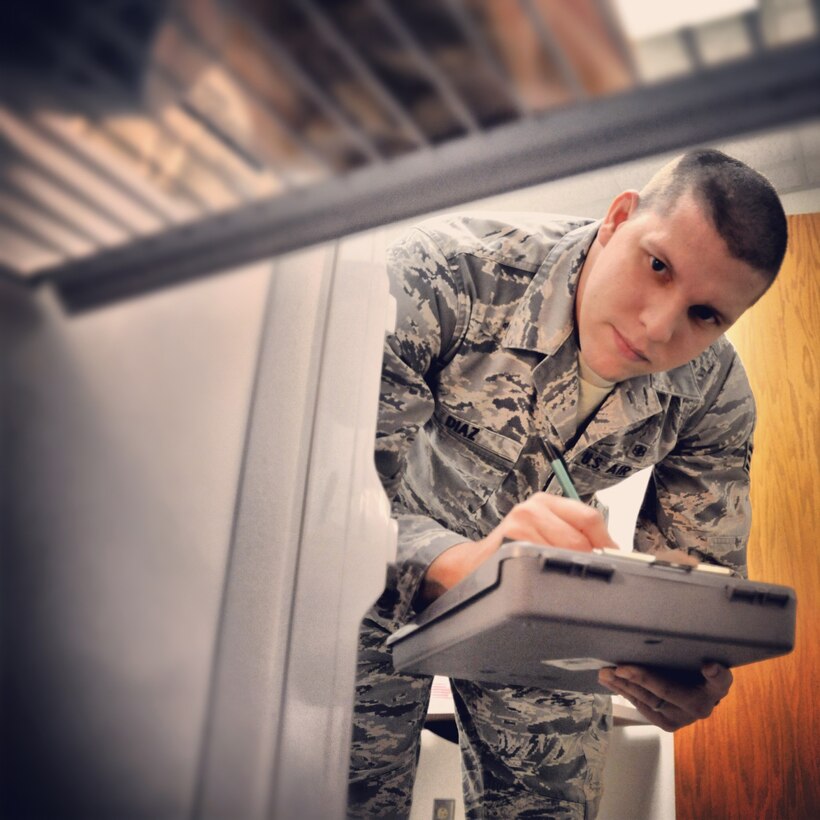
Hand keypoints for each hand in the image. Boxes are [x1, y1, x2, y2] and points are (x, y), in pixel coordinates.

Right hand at [418, 493, 616, 606]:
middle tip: (588, 577)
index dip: (606, 543)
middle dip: (589, 561)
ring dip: (570, 570)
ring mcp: (521, 522)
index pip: (589, 517)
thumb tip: (613, 552)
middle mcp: (533, 506)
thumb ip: (573, 535)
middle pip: (580, 537)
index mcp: (547, 501)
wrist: (472, 564)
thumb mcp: (543, 533)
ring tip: (562, 578)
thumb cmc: (513, 550)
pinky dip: (552, 574)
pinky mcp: (512, 541)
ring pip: (566, 551)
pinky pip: (546, 560)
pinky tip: (545, 578)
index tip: (614, 561)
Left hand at [598, 663, 732, 731]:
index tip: (708, 666)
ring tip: (605, 674)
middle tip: (618, 668)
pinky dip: (624, 692)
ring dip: (624, 686)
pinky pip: (642, 706)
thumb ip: (702, 661)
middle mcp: (701, 707)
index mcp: (717, 688)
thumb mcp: (703, 662)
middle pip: (667, 691)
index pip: (719, 681)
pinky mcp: (666, 724)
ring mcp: (682, 719)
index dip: (714, 674)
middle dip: (639, 679)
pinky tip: (610, 682)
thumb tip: (700, 661)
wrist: (699, 696)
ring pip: (649, 700)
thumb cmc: (698, 671)